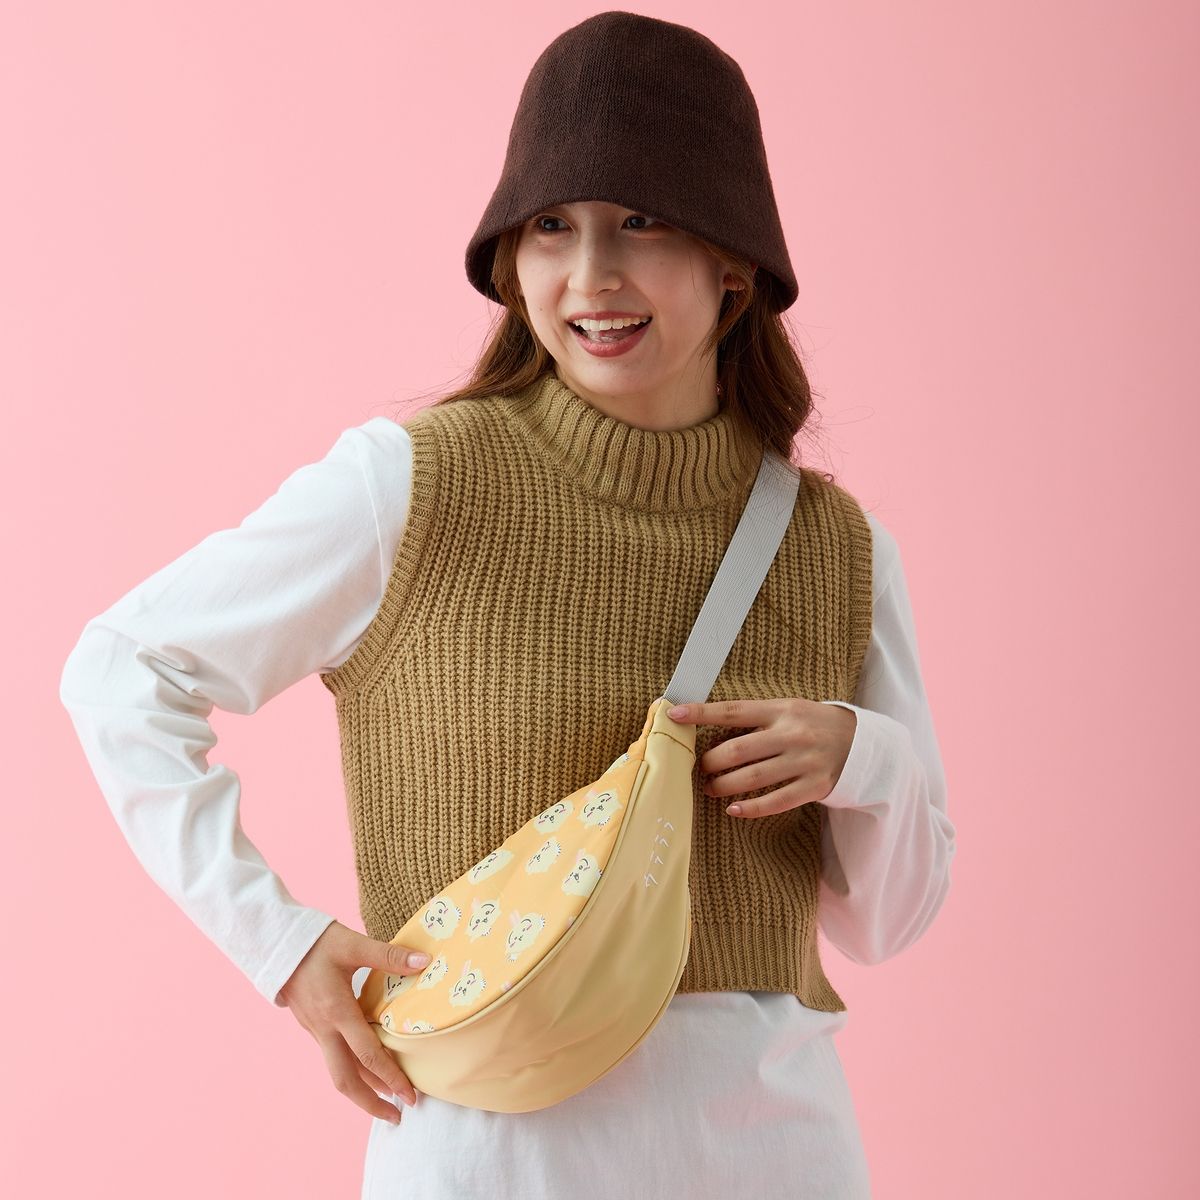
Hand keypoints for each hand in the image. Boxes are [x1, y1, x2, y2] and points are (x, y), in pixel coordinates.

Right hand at [277, 920, 430, 1123]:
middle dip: (371, 1103)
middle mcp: (324, 1029)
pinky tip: (365, 1068)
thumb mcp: (353, 944)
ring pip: (338, 1071)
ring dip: (362, 1089)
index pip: (368, 1055)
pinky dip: (351, 1070)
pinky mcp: (311, 1026)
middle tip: (397, 1116)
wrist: (275, 943)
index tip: (410, 1095)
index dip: (391, 1078)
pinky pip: (332, 1057)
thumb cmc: (316, 942)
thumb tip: (425, 963)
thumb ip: (389, 956)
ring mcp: (315, 1030)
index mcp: (337, 1012)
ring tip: (386, 1100)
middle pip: (346, 1080)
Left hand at [666, 698, 855, 817]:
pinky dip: (750, 808)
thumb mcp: (788, 709)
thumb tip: (710, 731)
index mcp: (781, 710)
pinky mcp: (814, 787)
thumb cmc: (814, 723)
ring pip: (751, 778)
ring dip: (723, 786)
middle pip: (736, 750)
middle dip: (709, 762)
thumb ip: (756, 719)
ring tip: (710, 788)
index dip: (701, 713)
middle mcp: (791, 734)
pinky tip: (733, 810)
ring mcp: (804, 762)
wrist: (863, 743)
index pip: (733, 711)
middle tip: (700, 768)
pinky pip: (775, 802)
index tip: (673, 715)